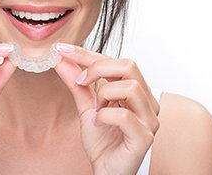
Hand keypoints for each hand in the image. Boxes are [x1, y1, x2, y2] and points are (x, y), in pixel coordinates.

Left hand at [55, 44, 159, 174]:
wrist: (105, 171)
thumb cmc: (103, 141)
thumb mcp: (86, 106)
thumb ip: (76, 84)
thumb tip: (62, 60)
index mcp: (135, 90)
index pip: (115, 61)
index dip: (88, 53)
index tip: (64, 49)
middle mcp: (146, 101)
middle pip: (129, 66)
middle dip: (97, 68)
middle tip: (80, 80)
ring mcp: (149, 119)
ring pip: (130, 86)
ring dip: (105, 94)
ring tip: (97, 108)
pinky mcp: (145, 137)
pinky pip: (125, 115)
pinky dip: (105, 115)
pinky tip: (100, 123)